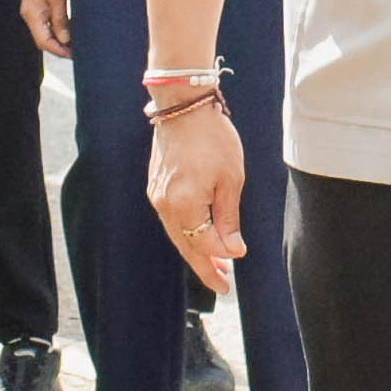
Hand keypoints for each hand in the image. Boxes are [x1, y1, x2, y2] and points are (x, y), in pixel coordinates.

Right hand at [20, 0, 70, 58]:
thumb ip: (61, 20)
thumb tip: (66, 40)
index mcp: (33, 15)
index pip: (44, 42)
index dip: (59, 51)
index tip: (74, 55)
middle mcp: (29, 15)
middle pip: (43, 40)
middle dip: (59, 47)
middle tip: (77, 51)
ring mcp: (31, 10)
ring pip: (44, 31)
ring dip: (58, 38)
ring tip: (75, 41)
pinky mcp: (35, 4)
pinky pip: (45, 22)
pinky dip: (56, 27)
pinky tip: (68, 26)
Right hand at [147, 91, 246, 282]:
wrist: (183, 106)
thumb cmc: (212, 138)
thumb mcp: (231, 179)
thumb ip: (228, 219)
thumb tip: (233, 250)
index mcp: (184, 205)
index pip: (203, 243)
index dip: (221, 257)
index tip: (235, 268)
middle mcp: (164, 205)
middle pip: (185, 245)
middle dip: (204, 266)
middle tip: (222, 285)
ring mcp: (157, 196)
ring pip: (176, 234)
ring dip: (195, 250)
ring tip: (216, 265)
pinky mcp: (156, 186)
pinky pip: (171, 219)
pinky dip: (186, 232)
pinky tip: (199, 236)